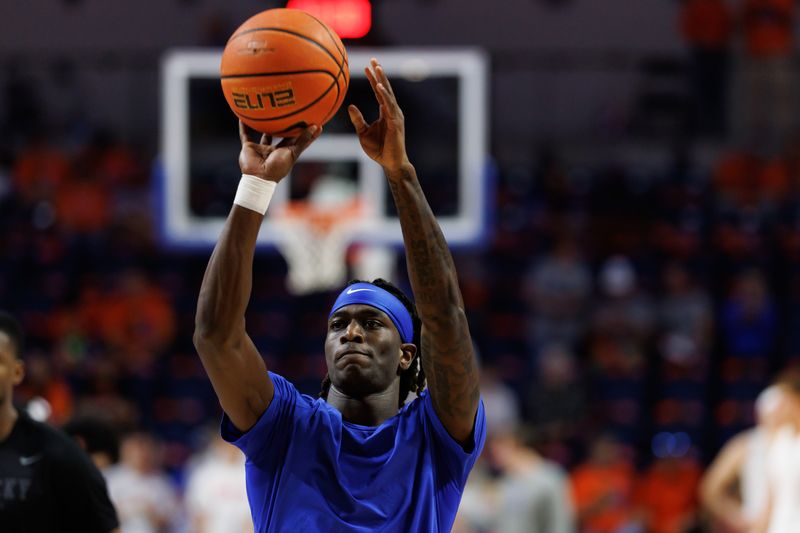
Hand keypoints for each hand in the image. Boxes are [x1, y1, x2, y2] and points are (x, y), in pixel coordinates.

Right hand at [238, 120, 320, 181]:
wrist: (259, 177)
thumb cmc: (278, 167)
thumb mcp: (293, 152)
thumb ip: (303, 140)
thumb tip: (317, 127)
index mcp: (285, 152)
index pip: (297, 139)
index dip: (305, 132)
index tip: (313, 121)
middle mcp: (274, 150)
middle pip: (281, 135)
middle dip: (286, 126)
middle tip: (290, 112)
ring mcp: (261, 149)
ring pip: (264, 133)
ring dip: (264, 125)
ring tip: (267, 111)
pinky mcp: (249, 147)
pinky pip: (245, 134)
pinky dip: (243, 126)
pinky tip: (243, 116)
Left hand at [348, 58, 410, 172]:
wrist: (390, 163)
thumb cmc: (378, 150)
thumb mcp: (363, 133)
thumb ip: (357, 119)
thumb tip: (350, 106)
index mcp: (385, 112)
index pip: (378, 92)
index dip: (373, 79)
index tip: (367, 66)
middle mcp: (392, 111)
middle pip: (384, 88)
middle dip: (379, 73)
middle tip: (373, 59)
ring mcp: (395, 115)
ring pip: (388, 94)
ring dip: (382, 80)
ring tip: (377, 67)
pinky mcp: (396, 122)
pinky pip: (389, 106)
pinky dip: (384, 95)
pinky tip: (378, 86)